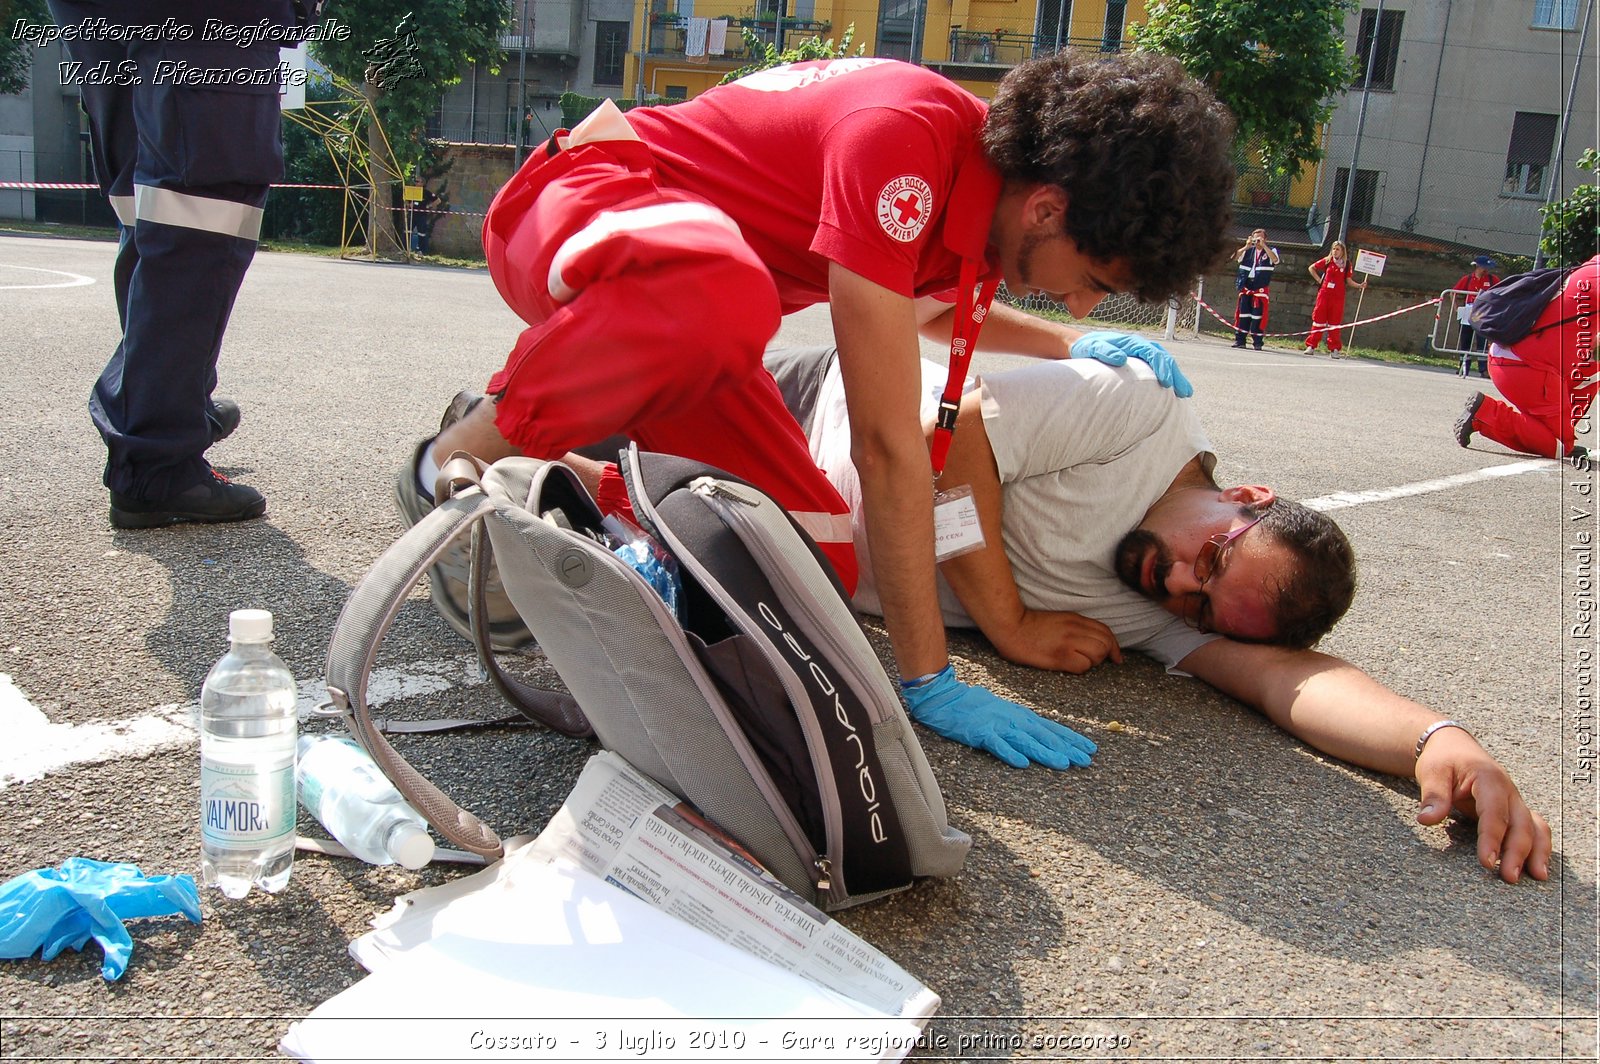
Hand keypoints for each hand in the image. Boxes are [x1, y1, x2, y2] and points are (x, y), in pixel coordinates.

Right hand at [902, 665, 1095, 768]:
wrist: (947, 697)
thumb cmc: (976, 706)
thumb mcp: (1006, 712)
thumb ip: (1023, 725)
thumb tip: (1044, 737)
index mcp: (1022, 716)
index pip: (1052, 728)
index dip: (1072, 739)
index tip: (1090, 749)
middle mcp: (1015, 719)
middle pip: (1045, 735)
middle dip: (1067, 749)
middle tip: (1085, 761)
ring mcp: (998, 725)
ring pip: (1026, 741)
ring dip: (1046, 752)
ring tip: (1063, 764)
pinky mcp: (981, 732)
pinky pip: (998, 744)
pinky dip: (1010, 753)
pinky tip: (1022, 763)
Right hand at [1001, 610, 1122, 673]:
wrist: (1010, 628)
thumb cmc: (1030, 627)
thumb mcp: (1059, 620)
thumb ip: (1077, 627)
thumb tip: (1094, 642)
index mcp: (1075, 619)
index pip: (1106, 631)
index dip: (1114, 646)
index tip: (1115, 657)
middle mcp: (1075, 629)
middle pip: (1105, 644)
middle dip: (1103, 655)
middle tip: (1091, 660)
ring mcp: (1068, 642)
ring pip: (1098, 654)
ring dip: (1092, 662)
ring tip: (1077, 661)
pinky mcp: (1060, 655)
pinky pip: (1083, 666)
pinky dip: (1081, 668)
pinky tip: (1068, 666)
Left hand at [1071, 331, 1194, 397]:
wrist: (1084, 345)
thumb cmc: (1087, 348)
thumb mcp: (1092, 348)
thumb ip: (1105, 351)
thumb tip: (1121, 359)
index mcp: (1132, 343)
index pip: (1153, 353)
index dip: (1161, 367)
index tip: (1166, 382)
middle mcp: (1141, 346)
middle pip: (1164, 358)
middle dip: (1175, 375)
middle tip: (1183, 392)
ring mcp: (1142, 354)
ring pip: (1165, 363)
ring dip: (1176, 377)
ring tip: (1186, 393)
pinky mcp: (1141, 362)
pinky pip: (1159, 369)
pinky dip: (1169, 378)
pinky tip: (1175, 391)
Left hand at [1415, 726, 1550, 881]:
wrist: (1454, 746)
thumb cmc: (1443, 760)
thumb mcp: (1432, 772)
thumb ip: (1433, 795)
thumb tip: (1426, 820)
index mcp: (1489, 779)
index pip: (1494, 813)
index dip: (1492, 839)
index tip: (1487, 862)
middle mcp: (1509, 791)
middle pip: (1521, 824)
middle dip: (1517, 852)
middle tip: (1509, 878)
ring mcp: (1515, 801)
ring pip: (1535, 827)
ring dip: (1537, 852)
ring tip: (1537, 877)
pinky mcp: (1515, 810)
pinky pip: (1535, 828)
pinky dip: (1540, 846)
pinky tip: (1538, 867)